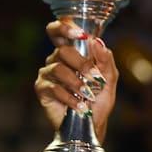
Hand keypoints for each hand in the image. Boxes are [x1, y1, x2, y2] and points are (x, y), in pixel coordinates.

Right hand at [34, 19, 118, 141]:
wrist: (92, 123)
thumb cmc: (99, 99)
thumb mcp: (109, 79)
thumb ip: (105, 60)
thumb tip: (98, 42)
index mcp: (72, 52)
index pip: (59, 31)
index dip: (65, 27)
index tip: (80, 34)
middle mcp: (57, 59)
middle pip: (62, 50)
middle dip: (81, 64)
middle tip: (95, 77)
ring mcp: (48, 74)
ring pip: (58, 68)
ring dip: (76, 82)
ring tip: (88, 95)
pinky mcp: (42, 89)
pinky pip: (53, 88)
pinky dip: (70, 98)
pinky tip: (80, 106)